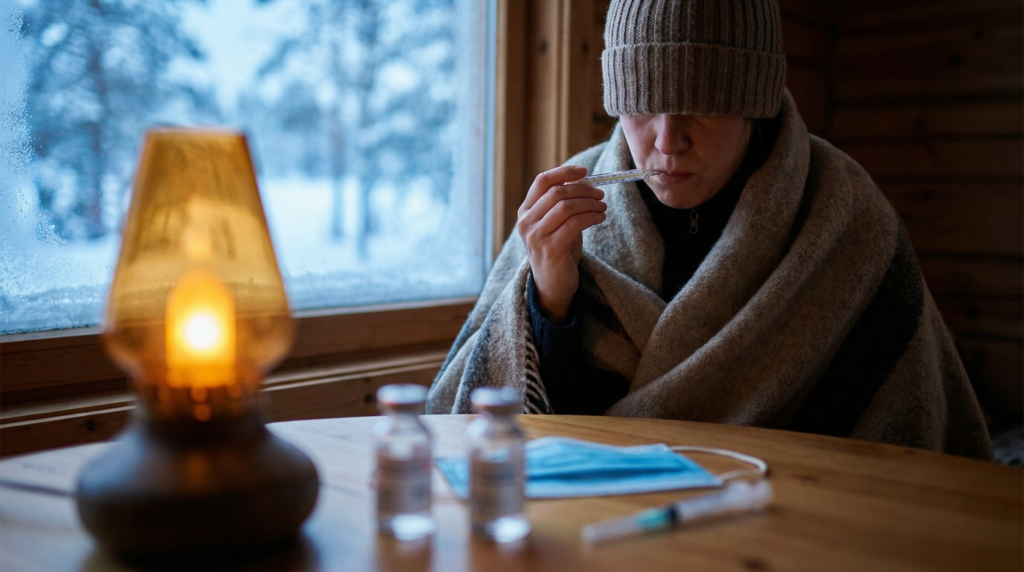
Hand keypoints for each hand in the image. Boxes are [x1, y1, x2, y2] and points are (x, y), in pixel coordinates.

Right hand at [517, 165, 606, 322]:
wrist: (552, 284)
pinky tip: (599, 218)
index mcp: (525, 211)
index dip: (564, 172)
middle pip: (557, 192)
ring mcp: (536, 236)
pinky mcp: (550, 249)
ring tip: (602, 207)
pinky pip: (574, 224)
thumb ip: (562, 203)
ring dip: (589, 204)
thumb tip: (583, 180)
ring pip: (566, 206)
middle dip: (583, 190)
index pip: (542, 181)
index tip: (584, 171)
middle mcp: (526, 222)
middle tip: (600, 194)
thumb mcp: (556, 223)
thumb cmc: (558, 250)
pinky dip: (591, 217)